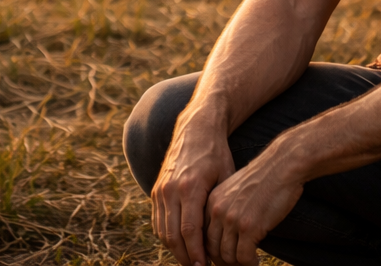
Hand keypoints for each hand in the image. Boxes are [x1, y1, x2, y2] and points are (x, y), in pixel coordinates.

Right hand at [152, 116, 234, 265]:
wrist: (196, 128)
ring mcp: (161, 189)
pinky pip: (158, 220)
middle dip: (185, 257)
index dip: (197, 254)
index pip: (190, 232)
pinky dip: (167, 236)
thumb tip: (221, 239)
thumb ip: (218, 207)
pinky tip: (181, 244)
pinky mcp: (156, 189)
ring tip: (191, 260)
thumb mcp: (225, 178)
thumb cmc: (216, 154)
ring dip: (175, 249)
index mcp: (190, 187)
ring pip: (163, 231)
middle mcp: (171, 189)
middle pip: (173, 236)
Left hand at [205, 147, 302, 265]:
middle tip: (238, 264)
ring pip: (228, 257)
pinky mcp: (249, 227)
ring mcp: (232, 219)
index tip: (223, 259)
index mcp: (212, 201)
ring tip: (248, 261)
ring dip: (239, 263)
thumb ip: (225, 209)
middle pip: (212, 250)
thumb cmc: (263, 180)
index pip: (203, 236)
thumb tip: (224, 237)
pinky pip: (244, 257)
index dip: (213, 252)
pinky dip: (250, 264)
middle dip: (224, 262)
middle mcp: (218, 210)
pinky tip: (256, 261)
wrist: (281, 166)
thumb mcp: (235, 191)